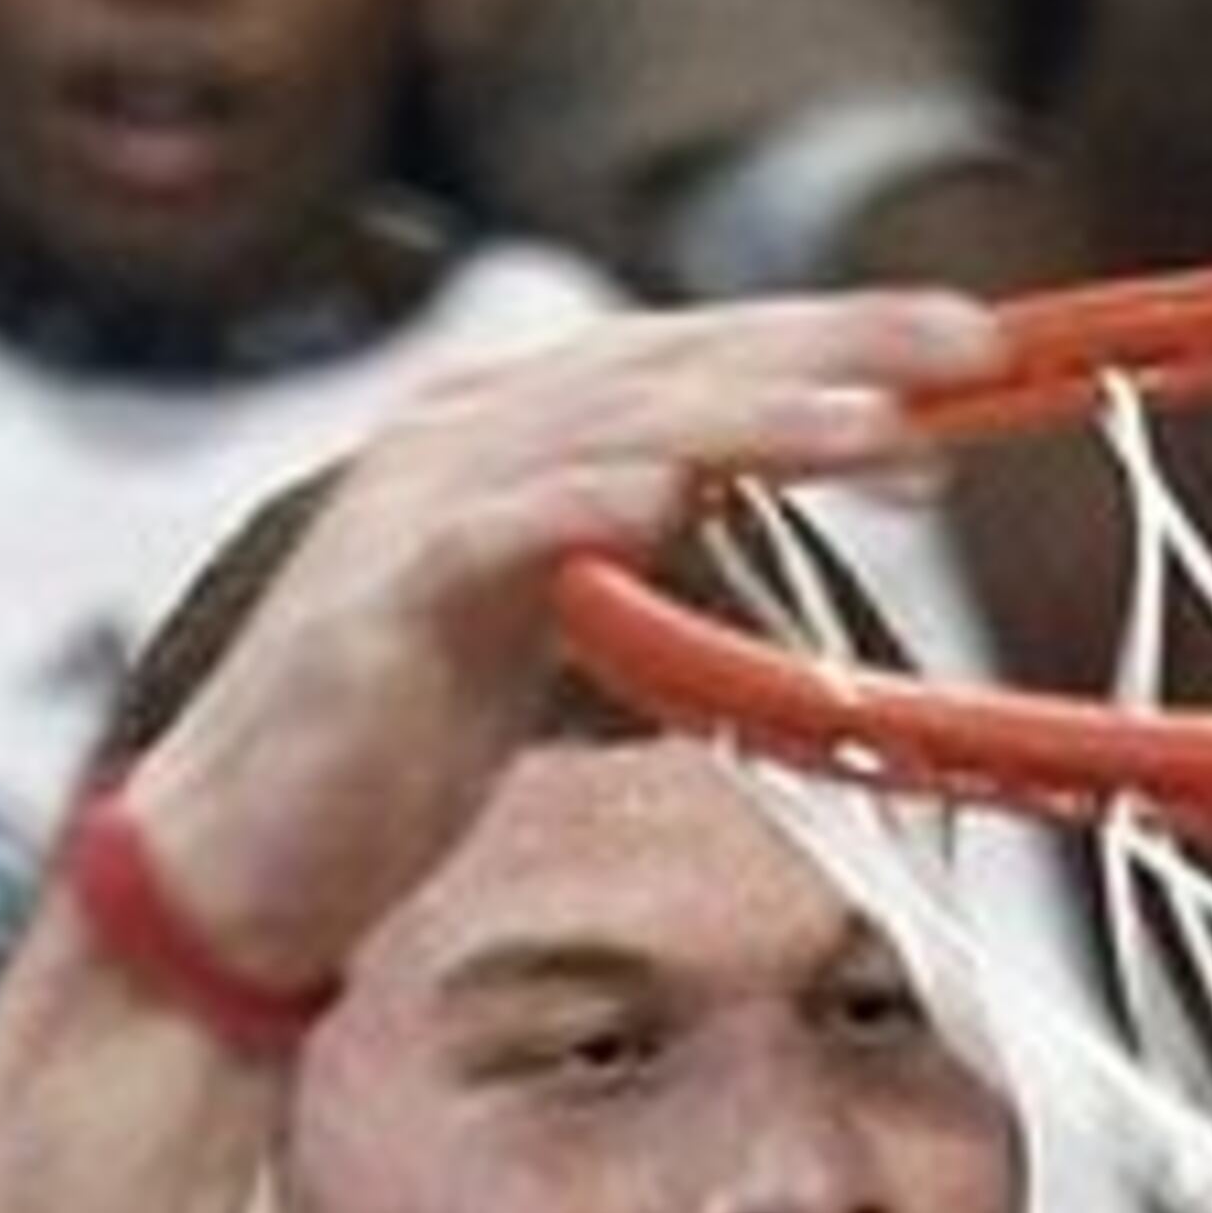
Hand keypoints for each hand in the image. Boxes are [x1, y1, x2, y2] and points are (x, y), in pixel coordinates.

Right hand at [97, 288, 1012, 1006]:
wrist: (242, 868)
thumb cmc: (394, 760)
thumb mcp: (547, 640)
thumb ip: (640, 571)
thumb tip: (756, 533)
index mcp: (522, 439)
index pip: (703, 362)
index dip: (836, 347)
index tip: (966, 353)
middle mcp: (472, 438)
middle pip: (680, 362)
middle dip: (832, 348)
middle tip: (969, 344)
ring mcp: (421, 508)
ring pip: (608, 425)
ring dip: (747, 415)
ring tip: (872, 422)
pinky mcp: (384, 599)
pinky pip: (496, 531)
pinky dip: (581, 503)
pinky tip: (667, 494)